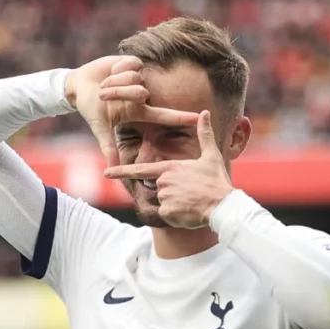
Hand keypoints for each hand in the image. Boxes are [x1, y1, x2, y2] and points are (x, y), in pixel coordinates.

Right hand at [66, 55, 197, 167]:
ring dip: (115, 80)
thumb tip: (111, 169)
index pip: (164, 115)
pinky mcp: (133, 63)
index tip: (199, 118)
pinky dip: (116, 68)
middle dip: (118, 92)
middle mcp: (143, 94)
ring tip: (105, 84)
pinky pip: (130, 64)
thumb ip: (108, 147)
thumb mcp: (100, 127)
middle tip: (103, 95)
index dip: (182, 117)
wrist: (79, 86)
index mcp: (138, 111)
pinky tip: (111, 71)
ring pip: (134, 78)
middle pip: (140, 92)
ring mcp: (139, 78)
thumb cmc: (90, 107)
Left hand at [103, 110, 233, 228]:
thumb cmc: (216, 181)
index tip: (106, 173)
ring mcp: (164, 196)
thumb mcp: (211, 156)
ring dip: (175, 205)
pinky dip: (176, 216)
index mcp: (169, 168)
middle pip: (159, 189)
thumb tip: (204, 112)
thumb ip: (204, 134)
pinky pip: (167, 215)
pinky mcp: (167, 212)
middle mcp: (163, 181)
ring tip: (192, 202)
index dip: (121, 171)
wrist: (223, 206)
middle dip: (173, 193)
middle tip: (191, 193)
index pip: (139, 170)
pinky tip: (189, 212)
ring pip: (163, 203)